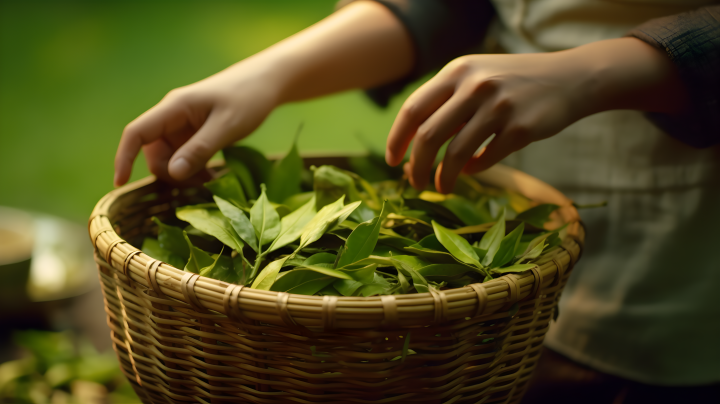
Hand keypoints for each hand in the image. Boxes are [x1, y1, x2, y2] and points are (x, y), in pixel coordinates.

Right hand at [113, 1, 412, 186]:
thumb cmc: (249, 99)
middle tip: (199, 185)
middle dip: (169, 172)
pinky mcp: (196, 131)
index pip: (136, 133)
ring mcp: (184, 124)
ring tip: (209, 182)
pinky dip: (193, 167)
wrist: (268, 82)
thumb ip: (199, 150)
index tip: (120, 184)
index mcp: (174, 108)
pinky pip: (184, 154)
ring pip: (169, 156)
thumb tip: (171, 174)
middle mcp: (173, 115)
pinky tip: (211, 176)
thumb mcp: (226, 127)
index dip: (124, 158)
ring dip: (183, 172)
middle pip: (153, 151)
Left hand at [385, 38, 687, 192]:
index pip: (413, 109)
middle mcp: (475, 86)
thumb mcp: (476, 77)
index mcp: (457, 71)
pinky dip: (474, 170)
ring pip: (455, 155)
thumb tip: (412, 146)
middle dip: (415, 166)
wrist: (570, 78)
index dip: (397, 139)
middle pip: (428, 136)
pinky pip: (485, 160)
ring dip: (443, 178)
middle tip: (414, 183)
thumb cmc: (512, 83)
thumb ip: (445, 102)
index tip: (392, 161)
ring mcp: (499, 107)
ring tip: (441, 187)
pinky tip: (473, 170)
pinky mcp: (521, 128)